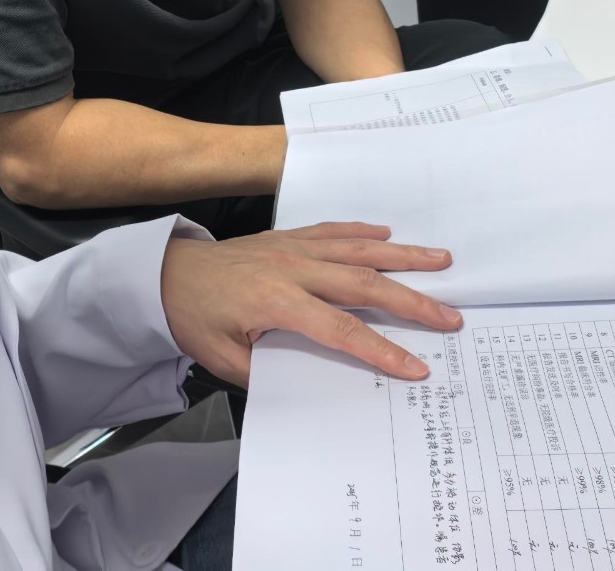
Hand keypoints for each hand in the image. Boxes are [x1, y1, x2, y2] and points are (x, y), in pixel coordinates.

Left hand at [159, 222, 461, 385]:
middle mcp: (293, 269)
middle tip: (450, 316)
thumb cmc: (192, 317)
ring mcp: (292, 248)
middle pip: (363, 285)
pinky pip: (333, 230)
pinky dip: (362, 231)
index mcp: (277, 301)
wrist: (164, 274)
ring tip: (442, 259)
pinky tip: (387, 233)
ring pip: (357, 249)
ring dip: (402, 255)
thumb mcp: (221, 358)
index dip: (381, 350)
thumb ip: (266, 372)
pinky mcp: (287, 238)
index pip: (340, 330)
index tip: (415, 367)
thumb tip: (307, 385)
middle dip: (411, 301)